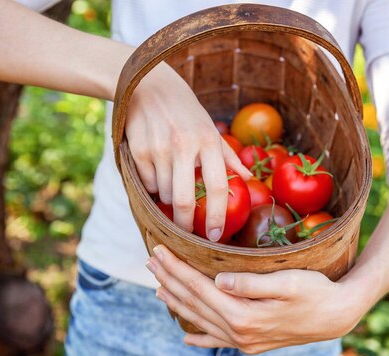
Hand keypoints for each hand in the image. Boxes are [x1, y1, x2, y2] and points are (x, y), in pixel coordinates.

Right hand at [127, 64, 250, 240]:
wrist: (150, 86)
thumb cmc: (187, 112)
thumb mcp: (211, 130)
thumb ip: (230, 157)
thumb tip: (249, 180)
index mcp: (208, 142)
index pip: (217, 187)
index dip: (217, 216)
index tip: (216, 236)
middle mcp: (184, 146)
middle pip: (184, 201)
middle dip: (186, 225)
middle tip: (188, 234)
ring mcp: (159, 150)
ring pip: (164, 195)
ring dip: (168, 200)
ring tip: (172, 184)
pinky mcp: (138, 151)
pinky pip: (147, 184)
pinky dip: (153, 187)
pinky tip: (157, 172)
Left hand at [146, 245, 367, 353]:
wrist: (337, 317)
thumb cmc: (315, 291)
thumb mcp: (287, 281)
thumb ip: (251, 283)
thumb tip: (219, 280)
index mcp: (243, 315)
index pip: (199, 287)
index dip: (176, 268)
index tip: (158, 250)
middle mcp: (238, 332)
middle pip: (194, 303)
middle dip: (170, 280)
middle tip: (150, 261)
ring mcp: (243, 341)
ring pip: (201, 321)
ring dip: (178, 303)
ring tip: (159, 288)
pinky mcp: (251, 344)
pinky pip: (218, 341)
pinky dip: (200, 337)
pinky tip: (187, 338)